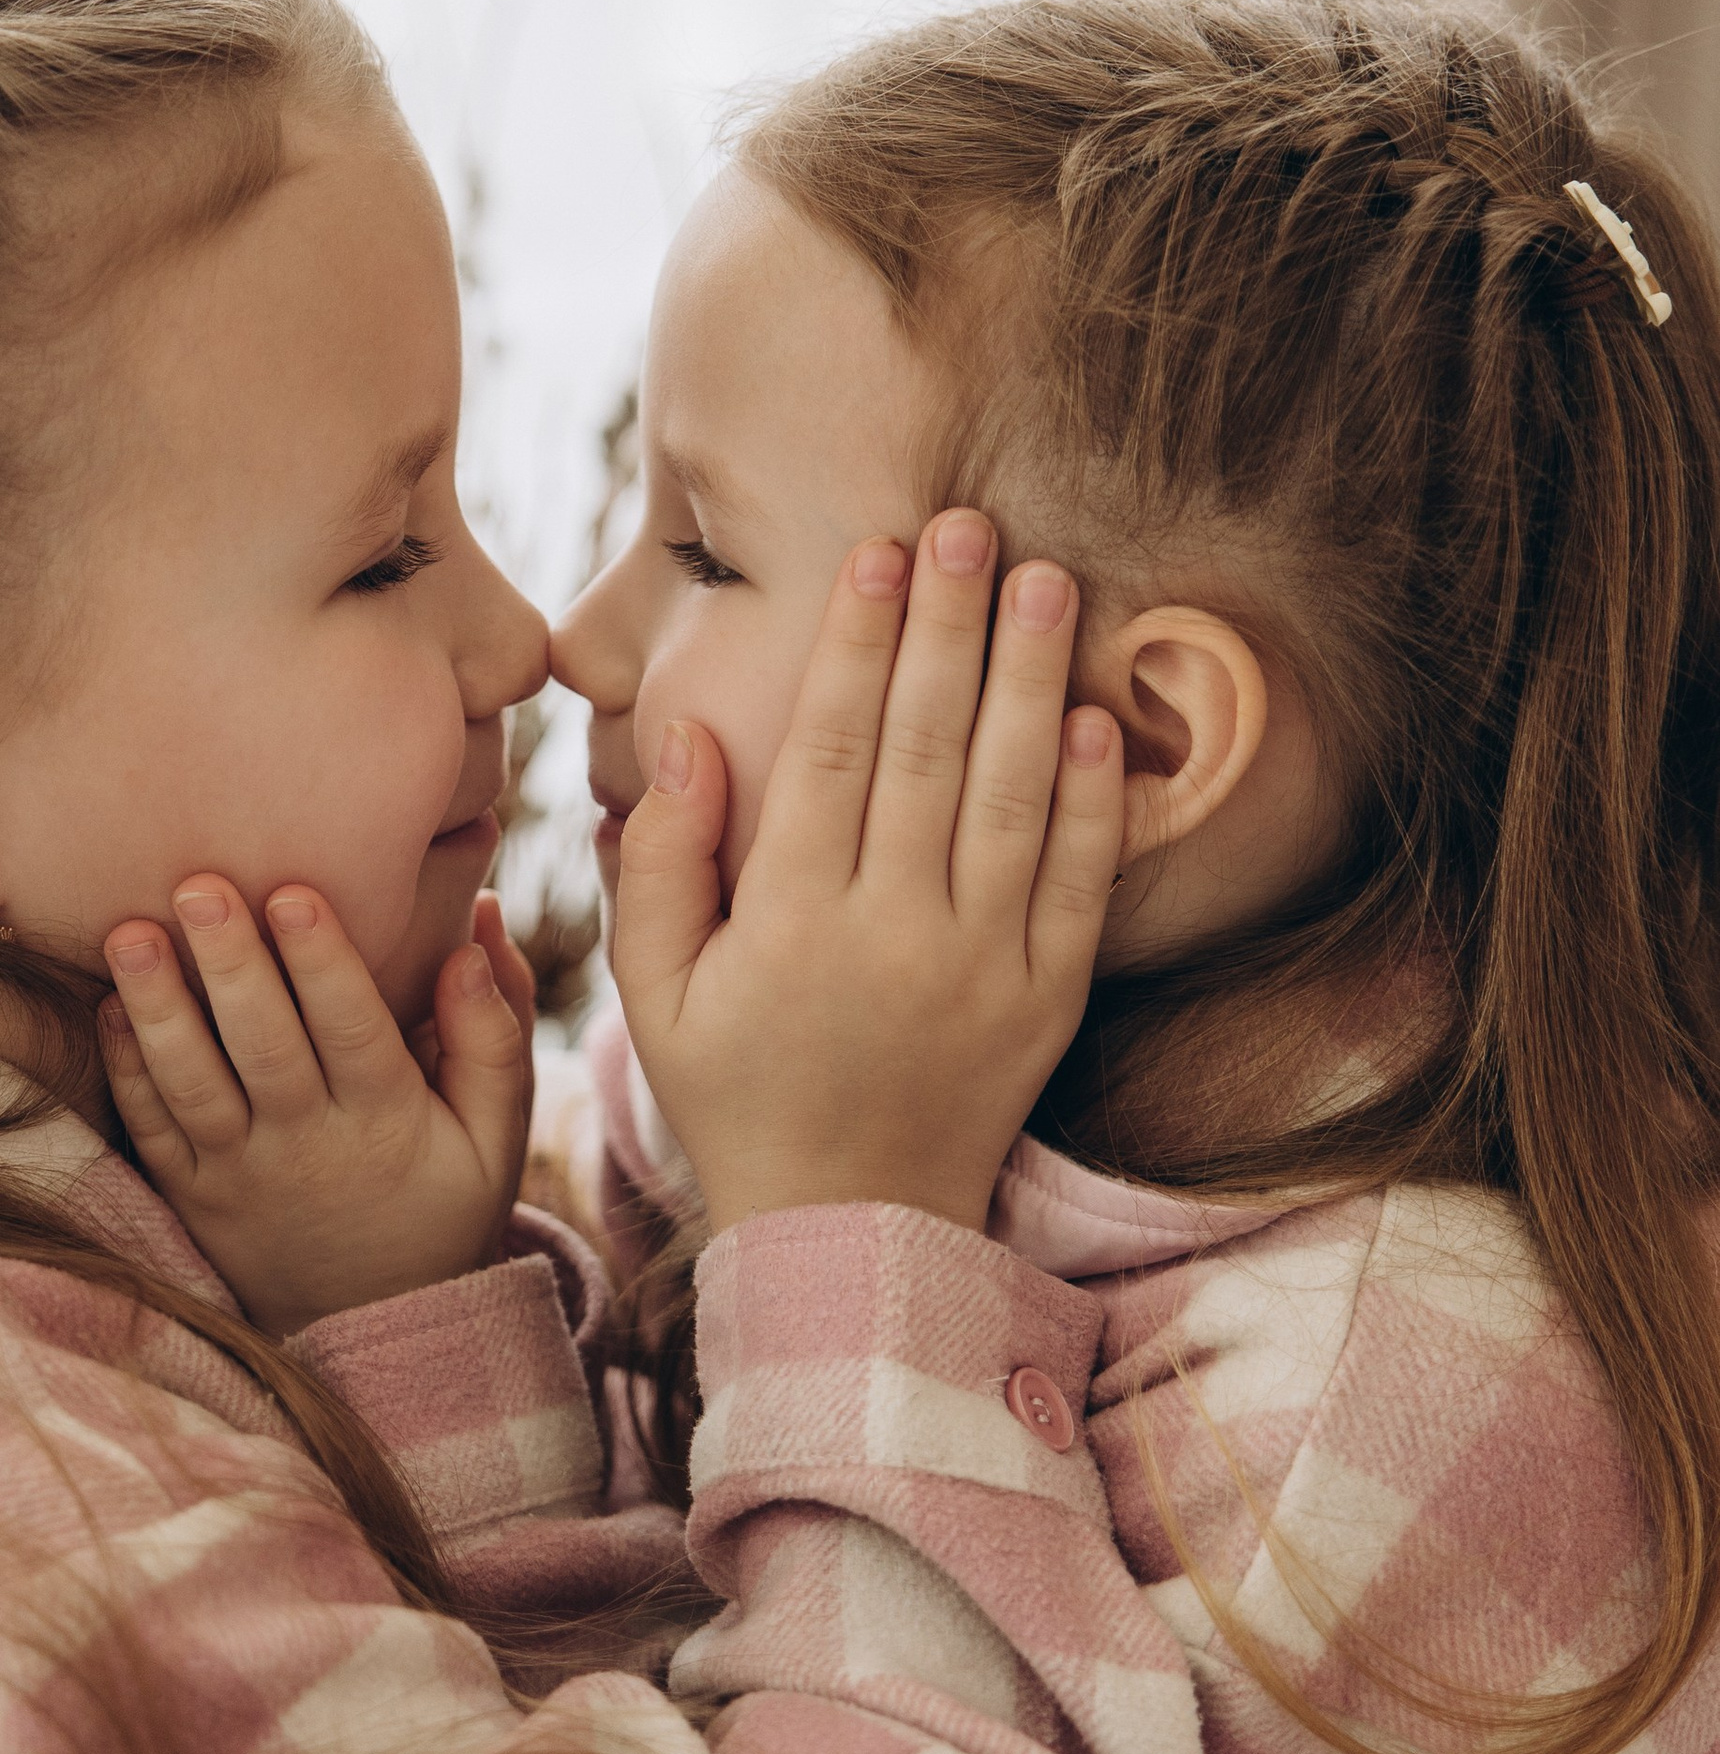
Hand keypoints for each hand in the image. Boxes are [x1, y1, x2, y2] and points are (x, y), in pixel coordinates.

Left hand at [97, 879, 536, 1332]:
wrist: (373, 1321)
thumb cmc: (439, 1200)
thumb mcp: (494, 1136)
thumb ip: (491, 1034)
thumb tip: (479, 924)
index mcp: (388, 1122)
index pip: (353, 1032)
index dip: (324, 963)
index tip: (294, 891)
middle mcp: (308, 1147)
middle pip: (264, 1048)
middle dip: (230, 964)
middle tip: (197, 885)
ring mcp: (241, 1174)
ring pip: (192, 1085)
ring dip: (157, 1007)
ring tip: (129, 933)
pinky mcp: (191, 1195)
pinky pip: (152, 1130)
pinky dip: (127, 1069)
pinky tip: (109, 1005)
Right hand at [611, 513, 1123, 1235]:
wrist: (848, 1228)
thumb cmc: (736, 1090)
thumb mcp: (657, 992)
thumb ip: (655, 864)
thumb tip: (689, 738)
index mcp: (792, 924)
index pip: (833, 752)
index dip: (857, 644)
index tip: (879, 552)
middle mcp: (895, 936)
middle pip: (930, 750)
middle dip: (951, 627)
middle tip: (972, 525)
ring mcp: (983, 970)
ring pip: (1013, 799)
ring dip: (1031, 681)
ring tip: (1047, 581)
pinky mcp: (1047, 1003)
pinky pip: (1078, 884)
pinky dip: (1093, 800)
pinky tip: (1099, 717)